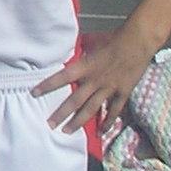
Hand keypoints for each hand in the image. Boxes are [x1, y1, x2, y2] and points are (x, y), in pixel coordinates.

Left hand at [32, 26, 157, 133]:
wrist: (137, 42)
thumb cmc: (113, 39)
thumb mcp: (91, 43)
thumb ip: (80, 51)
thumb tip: (69, 51)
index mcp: (85, 66)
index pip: (61, 77)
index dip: (47, 85)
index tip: (34, 94)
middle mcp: (94, 80)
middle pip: (75, 101)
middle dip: (61, 114)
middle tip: (50, 125)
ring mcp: (109, 88)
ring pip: (91, 109)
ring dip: (78, 122)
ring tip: (67, 131)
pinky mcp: (122, 93)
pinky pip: (114, 110)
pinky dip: (108, 122)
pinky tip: (101, 132)